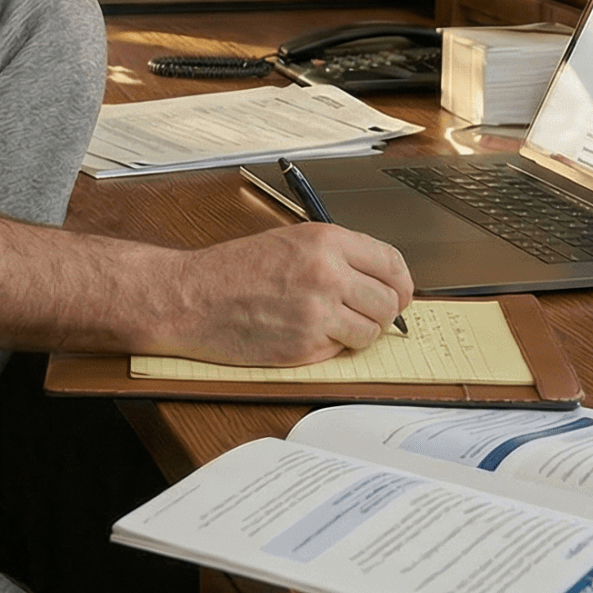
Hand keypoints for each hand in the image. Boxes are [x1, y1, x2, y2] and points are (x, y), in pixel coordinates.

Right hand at [150, 223, 414, 365]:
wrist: (191, 297)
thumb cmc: (233, 270)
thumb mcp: (290, 241)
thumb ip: (337, 256)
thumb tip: (380, 279)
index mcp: (326, 241)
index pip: (392, 264)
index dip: (401, 283)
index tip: (398, 294)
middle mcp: (328, 274)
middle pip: (389, 303)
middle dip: (381, 312)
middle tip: (361, 314)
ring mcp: (318, 313)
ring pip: (371, 332)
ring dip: (357, 333)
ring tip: (329, 324)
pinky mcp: (306, 347)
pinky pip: (340, 351)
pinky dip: (330, 347)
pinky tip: (303, 333)